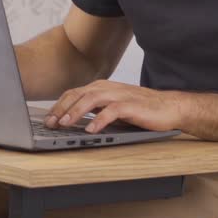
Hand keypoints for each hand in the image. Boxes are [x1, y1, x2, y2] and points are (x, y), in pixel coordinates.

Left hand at [43, 80, 183, 133]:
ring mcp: (120, 95)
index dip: (59, 105)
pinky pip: (113, 110)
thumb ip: (95, 110)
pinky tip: (91, 129)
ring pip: (93, 98)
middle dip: (62, 108)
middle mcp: (109, 88)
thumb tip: (73, 120)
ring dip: (77, 111)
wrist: (169, 107)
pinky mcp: (132, 105)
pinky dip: (100, 119)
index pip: (74, 93)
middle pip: (79, 94)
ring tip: (66, 123)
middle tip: (50, 123)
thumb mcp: (112, 108)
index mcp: (102, 88)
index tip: (48, 119)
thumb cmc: (141, 109)